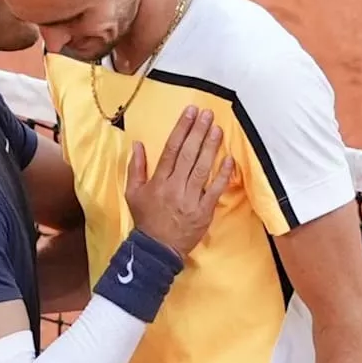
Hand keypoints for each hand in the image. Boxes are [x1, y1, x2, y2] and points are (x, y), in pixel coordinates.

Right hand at [126, 106, 233, 257]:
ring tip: (217, 129)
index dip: (182, 129)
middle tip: (207, 114)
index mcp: (158, 181)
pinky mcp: (204, 211)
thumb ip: (136, 167)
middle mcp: (175, 187)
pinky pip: (215, 190)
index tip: (190, 113)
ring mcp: (191, 199)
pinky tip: (228, 159)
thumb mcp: (132, 193)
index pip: (171, 149)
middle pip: (189, 154)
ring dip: (211, 147)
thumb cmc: (146, 219)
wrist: (157, 249)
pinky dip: (223, 174)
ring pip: (202, 168)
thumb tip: (137, 144)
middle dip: (198, 131)